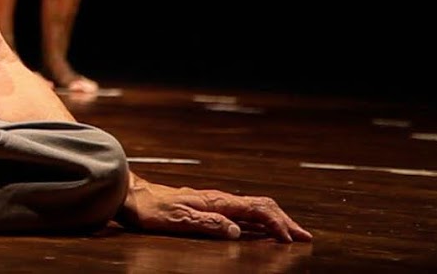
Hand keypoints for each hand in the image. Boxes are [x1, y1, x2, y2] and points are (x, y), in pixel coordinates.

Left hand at [118, 177, 311, 242]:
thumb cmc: (152, 209)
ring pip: (253, 208)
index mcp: (217, 202)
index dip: (277, 224)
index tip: (291, 240)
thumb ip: (209, 224)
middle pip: (261, 206)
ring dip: (275, 221)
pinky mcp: (207, 207)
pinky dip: (258, 221)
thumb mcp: (179, 220)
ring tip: (290, 234)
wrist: (131, 195)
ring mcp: (214, 202)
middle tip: (304, 237)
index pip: (258, 209)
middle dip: (284, 221)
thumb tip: (238, 231)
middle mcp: (219, 200)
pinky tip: (261, 230)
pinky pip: (241, 212)